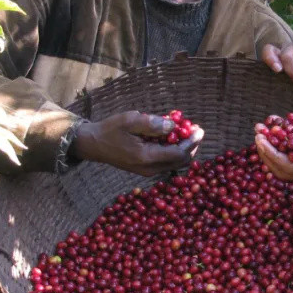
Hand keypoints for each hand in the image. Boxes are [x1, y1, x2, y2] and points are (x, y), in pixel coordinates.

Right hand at [70, 111, 202, 175]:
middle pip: (181, 161)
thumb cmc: (111, 130)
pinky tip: (171, 136)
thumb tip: (173, 126)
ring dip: (183, 148)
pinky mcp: (145, 169)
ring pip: (175, 162)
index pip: (179, 153)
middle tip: (195, 129)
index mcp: (147, 157)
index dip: (192, 141)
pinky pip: (166, 161)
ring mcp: (147, 171)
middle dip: (191, 145)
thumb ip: (153, 124)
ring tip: (185, 131)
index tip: (199, 129)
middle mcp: (150, 169)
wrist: (93, 144)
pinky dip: (173, 150)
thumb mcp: (131, 120)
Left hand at [255, 117, 292, 180]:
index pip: (288, 166)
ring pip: (285, 158)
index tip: (261, 140)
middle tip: (258, 134)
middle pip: (282, 166)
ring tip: (261, 128)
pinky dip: (282, 137)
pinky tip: (275, 124)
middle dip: (267, 152)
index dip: (272, 154)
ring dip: (271, 145)